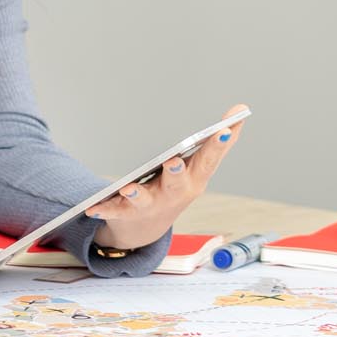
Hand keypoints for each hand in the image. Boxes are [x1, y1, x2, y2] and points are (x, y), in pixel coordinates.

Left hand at [84, 103, 246, 253]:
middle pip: (177, 182)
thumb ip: (219, 141)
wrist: (147, 228)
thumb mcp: (200, 166)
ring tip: (128, 187)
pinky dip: (105, 208)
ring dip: (137, 193)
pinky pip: (115, 210)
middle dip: (175, 171)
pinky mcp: (127, 212)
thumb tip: (243, 109)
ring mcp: (152, 205)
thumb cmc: (178, 187)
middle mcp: (175, 194)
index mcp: (194, 178)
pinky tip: (93, 206)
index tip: (226, 128)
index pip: (209, 159)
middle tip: (172, 160)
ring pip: (145, 200)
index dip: (218, 145)